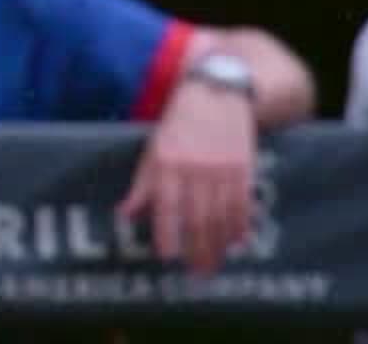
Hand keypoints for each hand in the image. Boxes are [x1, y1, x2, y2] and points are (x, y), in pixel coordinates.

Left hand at [118, 80, 256, 275]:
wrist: (216, 94)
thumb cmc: (178, 124)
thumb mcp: (153, 150)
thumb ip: (142, 186)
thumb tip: (124, 215)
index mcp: (167, 163)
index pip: (166, 207)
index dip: (167, 234)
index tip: (167, 256)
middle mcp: (195, 168)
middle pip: (197, 218)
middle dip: (197, 250)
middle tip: (197, 273)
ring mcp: (222, 169)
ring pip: (221, 216)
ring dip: (218, 245)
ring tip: (213, 264)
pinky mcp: (244, 168)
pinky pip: (242, 205)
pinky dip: (240, 226)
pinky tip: (237, 243)